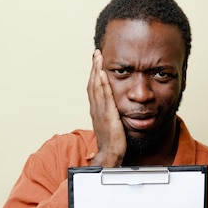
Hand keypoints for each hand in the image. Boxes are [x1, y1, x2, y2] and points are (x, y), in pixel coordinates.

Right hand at [87, 49, 125, 166]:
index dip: (94, 73)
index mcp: (96, 110)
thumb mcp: (110, 123)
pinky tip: (102, 74)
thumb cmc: (112, 142)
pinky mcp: (108, 115)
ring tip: (98, 57)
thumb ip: (110, 113)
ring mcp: (101, 111)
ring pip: (96, 87)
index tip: (96, 61)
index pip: (93, 87)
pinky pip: (105, 97)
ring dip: (97, 70)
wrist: (110, 154)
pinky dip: (102, 84)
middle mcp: (96, 108)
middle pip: (93, 83)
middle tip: (96, 53)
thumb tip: (114, 107)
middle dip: (94, 67)